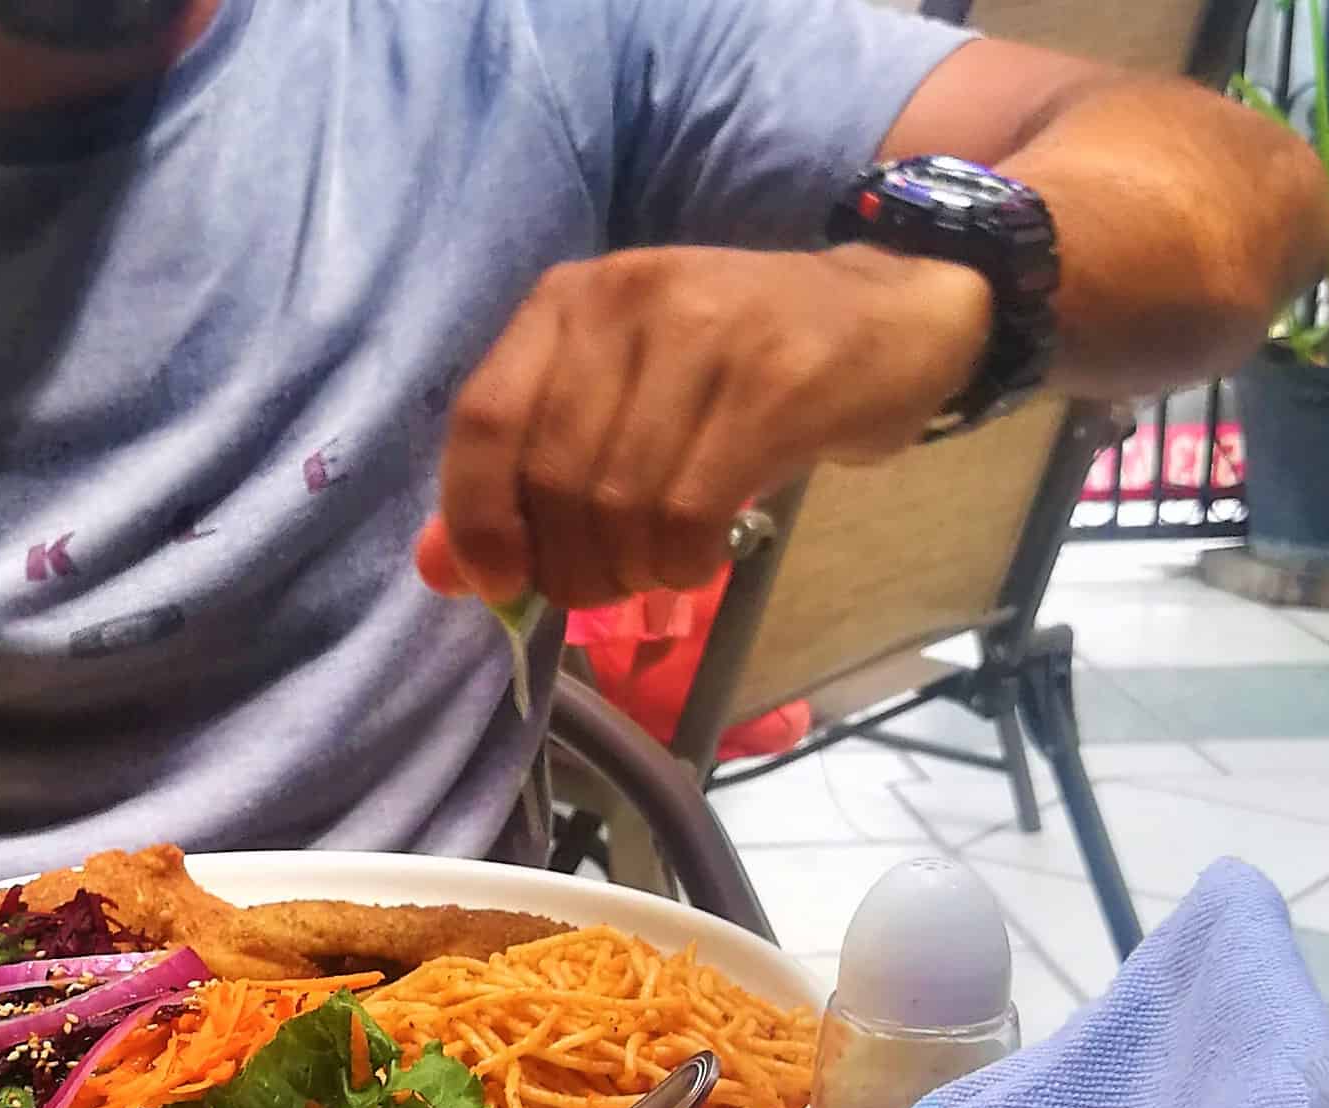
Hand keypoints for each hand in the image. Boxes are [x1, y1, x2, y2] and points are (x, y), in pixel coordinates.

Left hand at [416, 244, 992, 610]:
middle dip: (569, 566)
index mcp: (565, 303)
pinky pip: (689, 514)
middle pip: (553, 481)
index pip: (481, 422)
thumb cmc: (732, 376)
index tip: (503, 582)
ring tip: (658, 568)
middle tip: (606, 586)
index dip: (478, 521)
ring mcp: (702, 330)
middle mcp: (624, 299)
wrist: (889, 318)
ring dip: (631, 571)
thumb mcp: (616, 408)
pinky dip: (683, 565)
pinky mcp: (773, 378)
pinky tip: (702, 558)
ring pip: (620, 505)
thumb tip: (439, 569)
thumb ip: (520, 482)